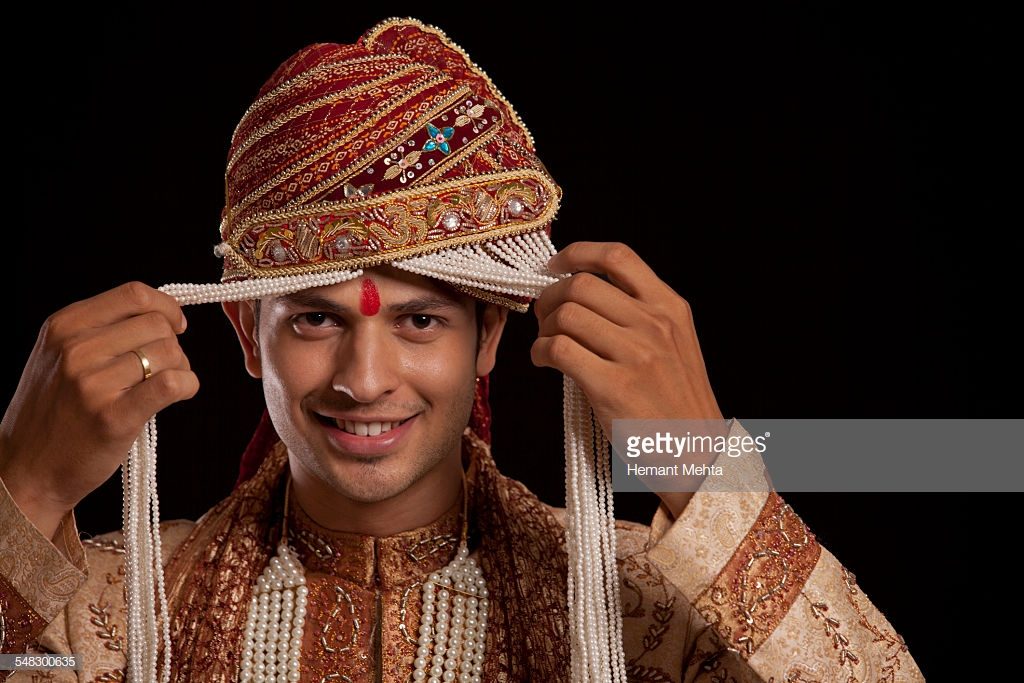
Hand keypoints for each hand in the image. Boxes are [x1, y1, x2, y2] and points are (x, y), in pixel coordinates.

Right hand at [0, 282, 197, 538]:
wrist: (27, 471)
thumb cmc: (55, 413)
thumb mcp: (59, 356)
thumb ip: (102, 330)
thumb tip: (165, 315)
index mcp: (62, 326)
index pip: (134, 294)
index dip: (166, 307)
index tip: (175, 325)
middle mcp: (75, 349)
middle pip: (157, 324)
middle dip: (173, 344)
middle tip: (163, 368)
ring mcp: (92, 383)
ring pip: (170, 353)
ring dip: (180, 368)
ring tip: (162, 387)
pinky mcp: (113, 417)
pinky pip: (172, 383)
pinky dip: (188, 385)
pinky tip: (181, 393)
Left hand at [531, 242, 723, 517]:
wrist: (698, 454)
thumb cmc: (677, 402)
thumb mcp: (674, 343)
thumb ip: (638, 313)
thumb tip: (578, 291)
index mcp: (670, 307)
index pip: (617, 256)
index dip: (577, 254)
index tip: (555, 266)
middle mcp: (654, 324)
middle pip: (581, 284)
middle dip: (550, 297)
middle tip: (544, 316)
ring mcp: (635, 355)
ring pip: (565, 315)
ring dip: (543, 327)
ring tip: (546, 343)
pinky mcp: (613, 386)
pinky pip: (558, 349)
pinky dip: (540, 352)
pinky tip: (544, 362)